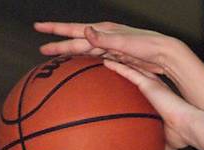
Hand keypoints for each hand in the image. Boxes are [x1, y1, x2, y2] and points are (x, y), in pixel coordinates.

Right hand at [34, 20, 180, 76]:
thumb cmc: (148, 47)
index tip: (38, 28)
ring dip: (70, 53)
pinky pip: (96, 59)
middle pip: (76, 41)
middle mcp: (104, 37)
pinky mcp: (117, 57)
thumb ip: (105, 39)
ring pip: (84, 50)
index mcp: (103, 31)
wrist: (165, 54)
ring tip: (57, 57)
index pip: (74, 29)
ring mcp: (110, 47)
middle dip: (58, 44)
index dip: (55, 29)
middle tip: (41, 50)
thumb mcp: (125, 43)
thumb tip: (86, 31)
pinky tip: (81, 67)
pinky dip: (86, 61)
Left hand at [101, 60, 194, 149]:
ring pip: (131, 69)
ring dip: (118, 63)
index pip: (144, 87)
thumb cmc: (181, 134)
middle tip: (110, 60)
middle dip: (124, 66)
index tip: (122, 80)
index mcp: (160, 98)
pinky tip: (106, 63)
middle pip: (136, 73)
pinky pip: (129, 73)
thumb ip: (156, 142)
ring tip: (104, 57)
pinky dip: (118, 68)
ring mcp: (152, 85)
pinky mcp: (149, 84)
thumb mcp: (166, 140)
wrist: (189, 127)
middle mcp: (156, 88)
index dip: (134, 82)